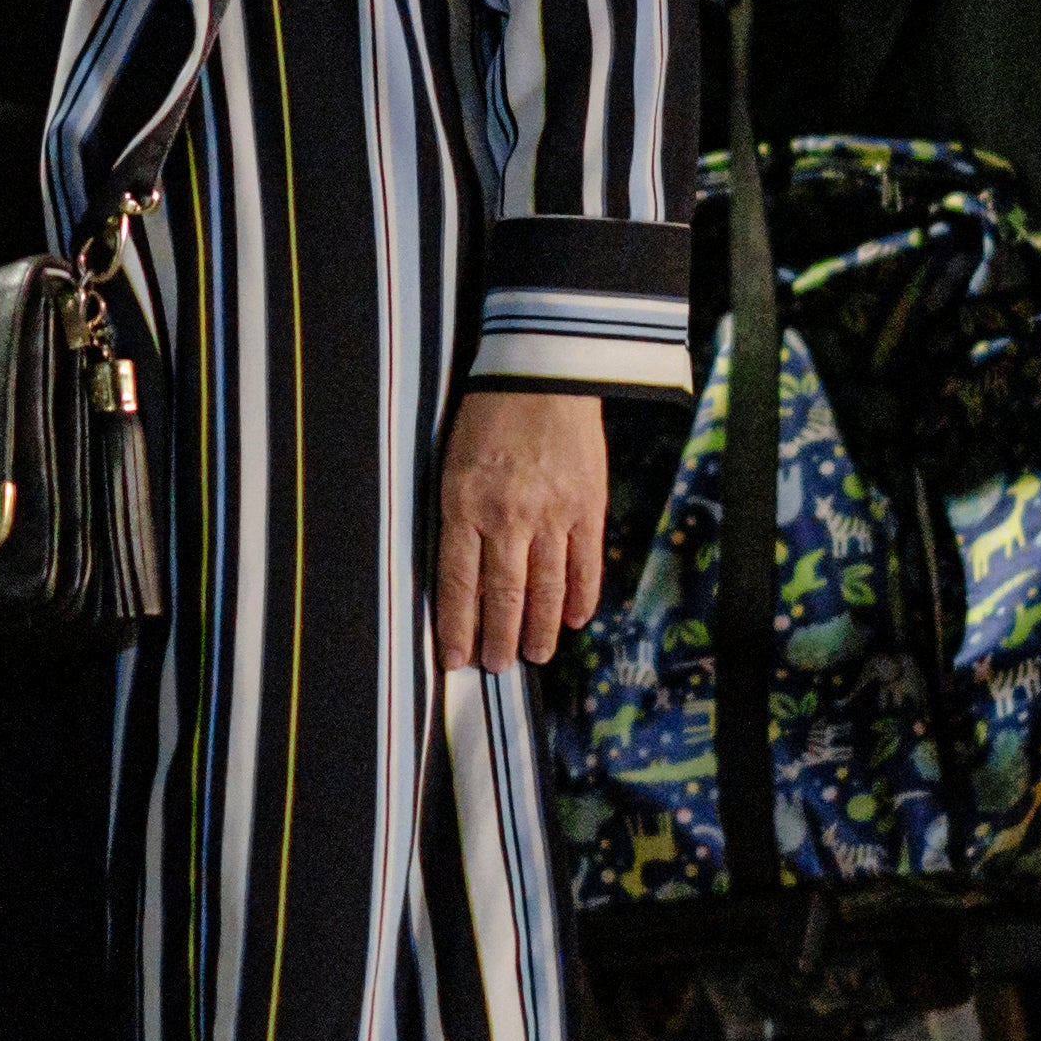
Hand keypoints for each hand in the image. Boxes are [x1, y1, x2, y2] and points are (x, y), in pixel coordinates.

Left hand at [429, 383, 606, 672]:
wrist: (542, 372)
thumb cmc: (488, 416)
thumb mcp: (452, 465)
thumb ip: (456, 520)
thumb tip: (463, 579)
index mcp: (464, 505)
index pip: (457, 584)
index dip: (457, 628)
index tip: (455, 660)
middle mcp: (507, 517)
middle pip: (502, 596)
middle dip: (498, 640)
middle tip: (498, 668)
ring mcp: (552, 513)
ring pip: (544, 588)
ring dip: (538, 630)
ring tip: (534, 656)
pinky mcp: (588, 505)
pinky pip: (585, 564)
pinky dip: (580, 597)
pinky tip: (573, 620)